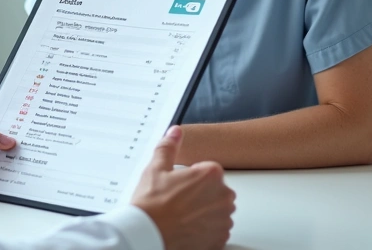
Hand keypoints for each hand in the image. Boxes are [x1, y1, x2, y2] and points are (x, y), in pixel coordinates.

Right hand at [131, 126, 235, 249]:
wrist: (148, 235)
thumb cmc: (152, 205)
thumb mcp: (156, 169)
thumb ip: (169, 147)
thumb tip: (175, 132)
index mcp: (211, 174)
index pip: (209, 171)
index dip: (192, 178)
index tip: (179, 186)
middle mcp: (223, 196)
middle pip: (216, 191)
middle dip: (202, 195)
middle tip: (178, 201)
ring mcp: (223, 219)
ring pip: (218, 211)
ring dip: (205, 213)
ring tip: (182, 216)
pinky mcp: (220, 238)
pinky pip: (218, 231)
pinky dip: (207, 230)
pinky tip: (188, 228)